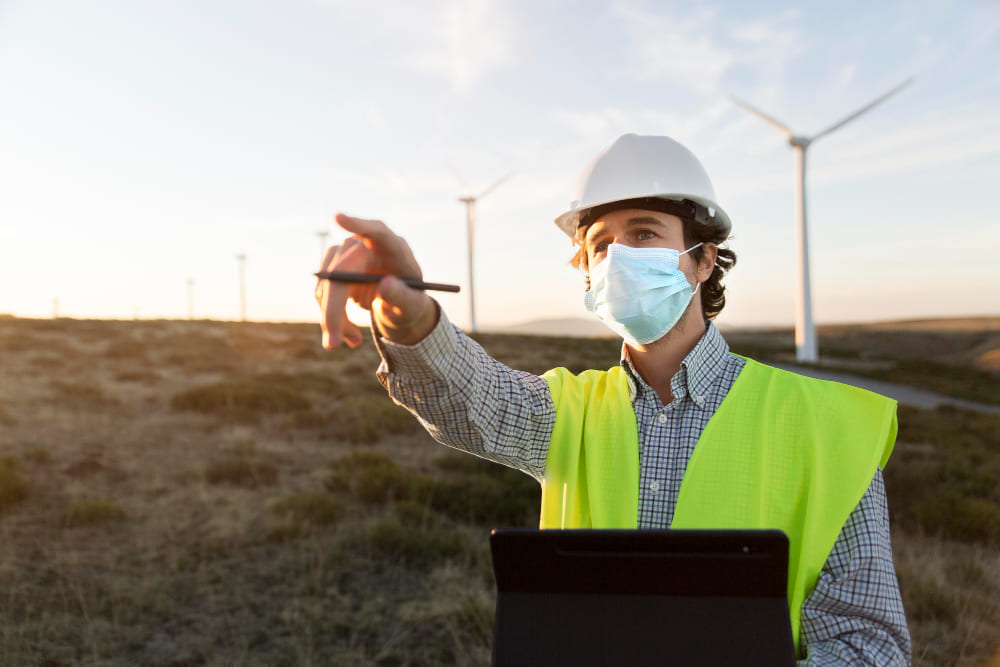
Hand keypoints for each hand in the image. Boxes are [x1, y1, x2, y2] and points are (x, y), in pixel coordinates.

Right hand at [315, 213, 437, 348]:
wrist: (399, 306)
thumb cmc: (410, 301)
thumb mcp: (412, 306)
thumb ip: (402, 296)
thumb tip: (384, 285)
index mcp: (392, 247)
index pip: (376, 230)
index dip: (357, 224)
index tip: (338, 218)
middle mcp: (365, 244)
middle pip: (341, 269)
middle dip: (333, 309)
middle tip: (333, 344)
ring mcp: (346, 253)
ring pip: (326, 285)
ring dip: (333, 318)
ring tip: (354, 341)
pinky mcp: (333, 267)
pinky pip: (323, 294)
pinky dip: (331, 318)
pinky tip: (349, 334)